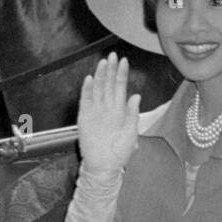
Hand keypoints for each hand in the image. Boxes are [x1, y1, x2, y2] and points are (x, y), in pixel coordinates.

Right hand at [77, 53, 139, 174]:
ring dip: (100, 76)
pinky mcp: (85, 118)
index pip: (120, 87)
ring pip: (98, 89)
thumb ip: (133, 114)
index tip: (124, 61)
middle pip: (109, 84)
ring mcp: (96, 111)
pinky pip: (85, 101)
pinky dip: (87, 90)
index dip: (122, 74)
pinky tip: (89, 79)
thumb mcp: (132, 134)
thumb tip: (136, 95)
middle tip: (112, 55)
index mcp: (120, 111)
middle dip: (111, 69)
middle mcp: (108, 108)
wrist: (104, 167)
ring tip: (103, 62)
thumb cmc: (120, 153)